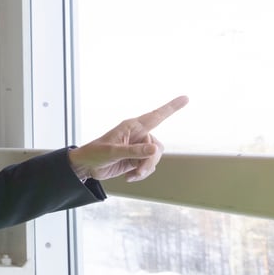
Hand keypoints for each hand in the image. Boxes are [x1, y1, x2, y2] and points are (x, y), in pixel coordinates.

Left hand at [68, 95, 188, 182]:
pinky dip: (141, 173)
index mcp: (132, 126)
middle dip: (150, 160)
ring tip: (132, 174)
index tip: (186, 98)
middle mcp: (138, 135)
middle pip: (157, 147)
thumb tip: (155, 150)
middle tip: (138, 170)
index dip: (171, 107)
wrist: (87, 166)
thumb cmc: (95, 153)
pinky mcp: (136, 158)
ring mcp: (138, 147)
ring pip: (154, 158)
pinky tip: (129, 176)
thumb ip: (134, 151)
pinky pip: (148, 166)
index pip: (156, 116)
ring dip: (145, 169)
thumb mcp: (113, 152)